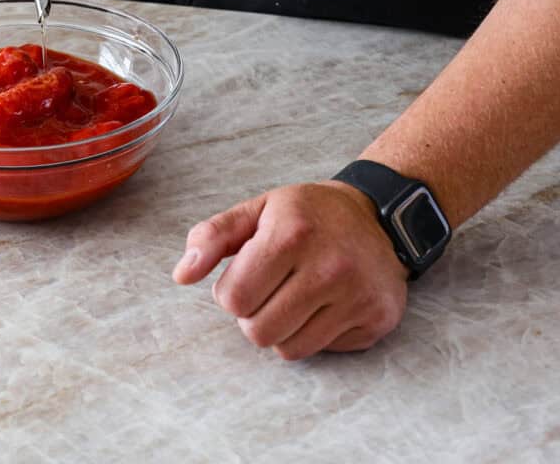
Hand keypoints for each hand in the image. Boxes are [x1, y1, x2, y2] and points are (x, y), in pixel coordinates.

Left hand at [172, 181, 408, 360]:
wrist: (378, 216)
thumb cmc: (306, 214)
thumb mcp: (256, 210)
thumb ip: (211, 237)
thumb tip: (181, 276)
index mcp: (290, 236)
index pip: (233, 299)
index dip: (230, 291)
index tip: (247, 274)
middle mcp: (328, 268)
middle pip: (258, 332)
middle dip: (253, 315)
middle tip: (270, 289)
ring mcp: (357, 296)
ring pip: (290, 349)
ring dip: (282, 329)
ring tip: (294, 298)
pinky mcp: (378, 319)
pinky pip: (324, 351)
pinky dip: (316, 334)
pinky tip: (325, 304)